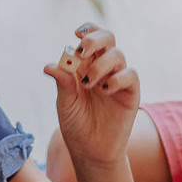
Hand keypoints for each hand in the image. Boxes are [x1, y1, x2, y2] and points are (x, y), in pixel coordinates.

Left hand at [42, 23, 139, 169]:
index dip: (87, 30)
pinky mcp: (131, 92)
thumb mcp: (65, 104)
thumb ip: (63, 83)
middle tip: (82, 51)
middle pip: (107, 39)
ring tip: (89, 83)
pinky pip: (130, 74)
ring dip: (101, 64)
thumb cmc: (76, 125)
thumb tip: (50, 65)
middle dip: (95, 39)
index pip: (89, 38)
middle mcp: (103, 67)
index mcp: (84, 65)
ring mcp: (118, 78)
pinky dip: (117, 77)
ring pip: (117, 55)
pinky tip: (105, 90)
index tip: (76, 34)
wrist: (91, 151)